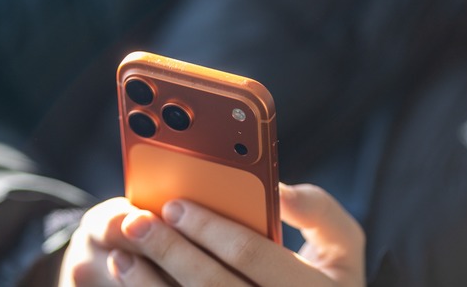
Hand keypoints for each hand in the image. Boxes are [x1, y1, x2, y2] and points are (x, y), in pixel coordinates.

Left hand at [58, 183, 364, 285]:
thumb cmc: (327, 281)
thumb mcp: (343, 245)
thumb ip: (320, 211)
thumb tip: (280, 189)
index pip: (253, 255)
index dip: (210, 228)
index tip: (175, 204)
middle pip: (212, 286)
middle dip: (169, 251)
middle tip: (137, 221)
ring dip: (147, 284)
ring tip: (123, 255)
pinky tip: (130, 281)